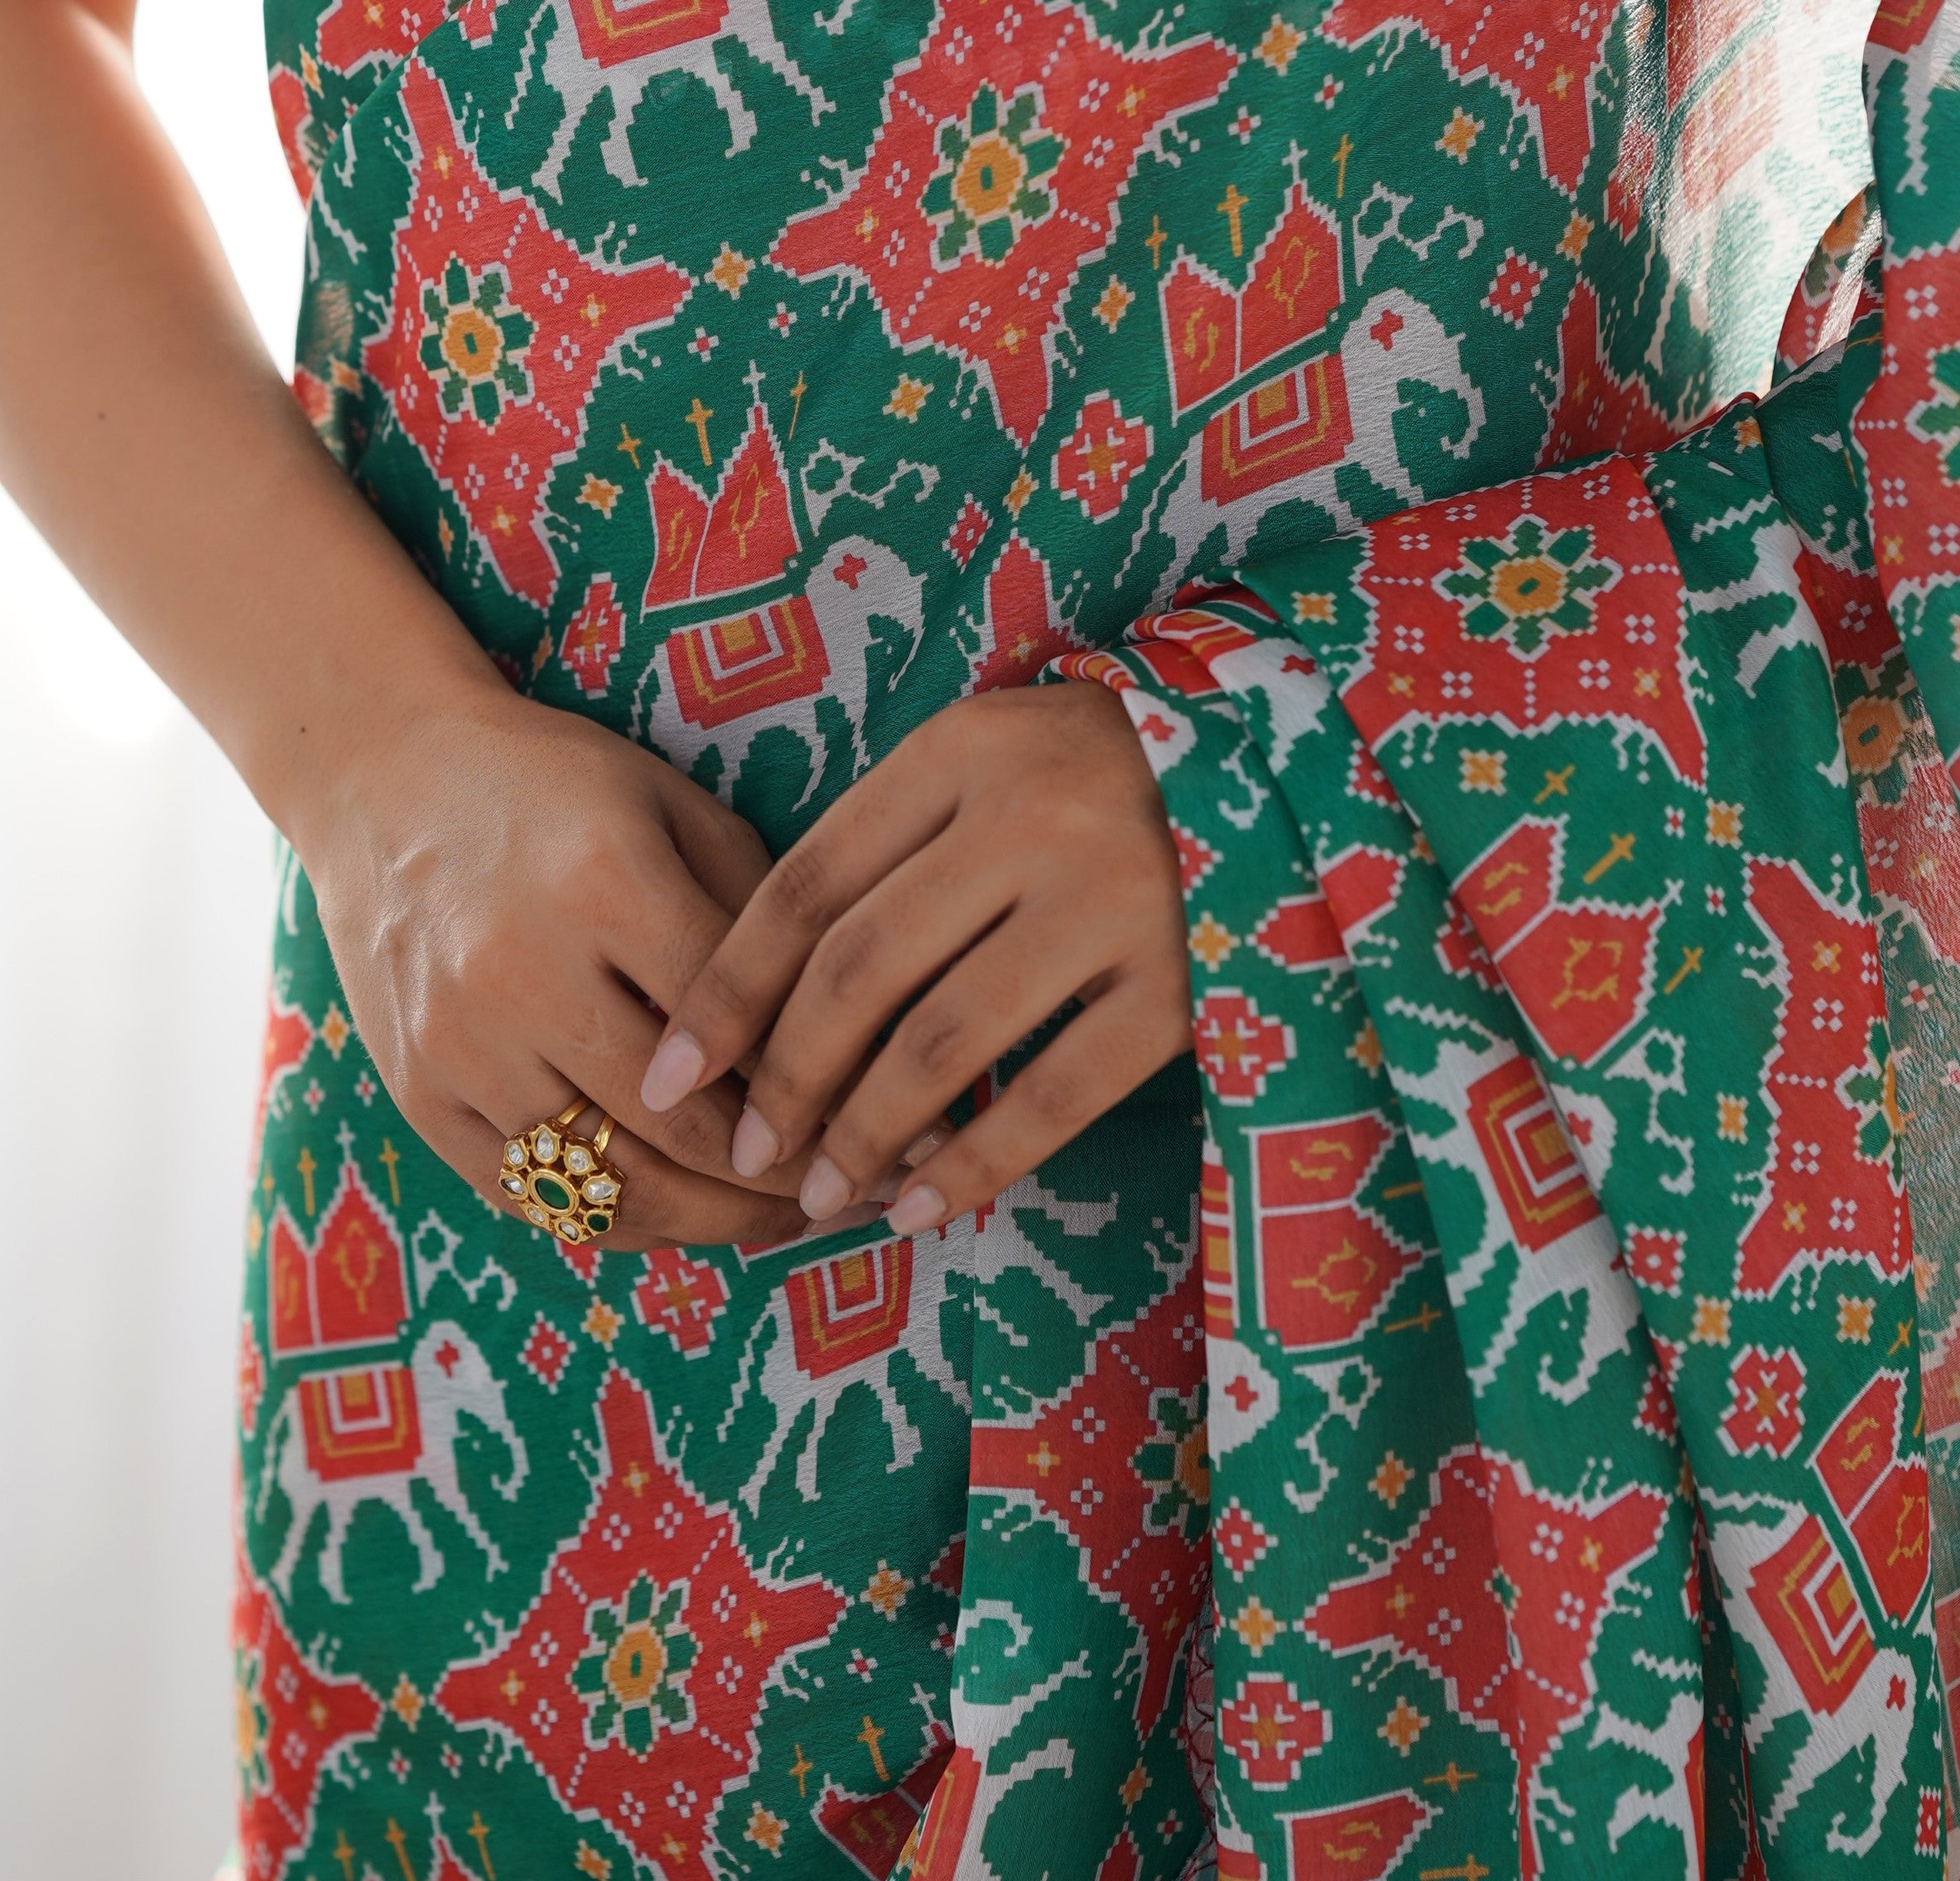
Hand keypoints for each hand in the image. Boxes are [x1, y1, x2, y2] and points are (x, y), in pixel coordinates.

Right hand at [296, 690, 836, 1250]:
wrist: (384, 780)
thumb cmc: (556, 787)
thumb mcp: (672, 806)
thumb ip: (758, 910)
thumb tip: (855, 1027)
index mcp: (603, 881)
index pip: (741, 1026)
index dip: (828, 1088)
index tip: (894, 1126)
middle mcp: (522, 971)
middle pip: (683, 1128)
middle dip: (786, 1180)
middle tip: (854, 1191)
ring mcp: (459, 1044)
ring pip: (608, 1186)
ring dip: (712, 1222)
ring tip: (784, 1219)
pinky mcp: (418, 1094)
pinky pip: (531, 1199)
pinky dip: (616, 1222)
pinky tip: (683, 1213)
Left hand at [635, 680, 1188, 1236]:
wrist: (1286, 771)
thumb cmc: (1099, 775)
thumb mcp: (991, 762)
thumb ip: (896, 845)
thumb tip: (767, 999)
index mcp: (965, 750)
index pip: (810, 883)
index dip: (730, 989)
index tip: (673, 1071)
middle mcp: (1031, 813)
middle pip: (860, 967)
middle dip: (786, 1076)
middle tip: (747, 1150)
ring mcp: (1112, 898)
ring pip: (941, 1041)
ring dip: (863, 1133)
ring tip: (820, 1192)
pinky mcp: (1180, 984)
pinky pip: (1052, 1096)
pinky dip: (973, 1163)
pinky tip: (922, 1209)